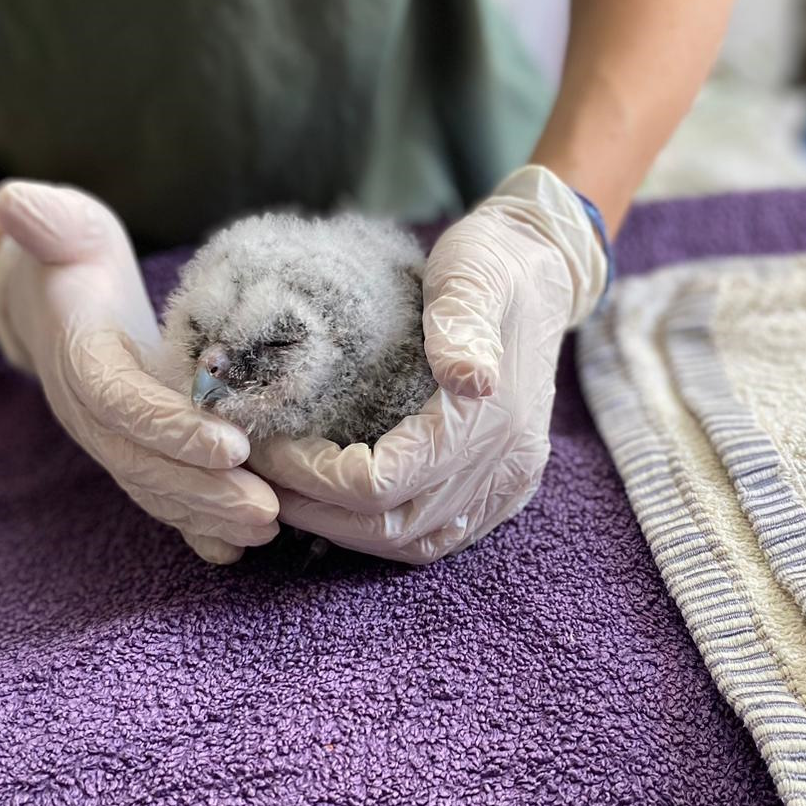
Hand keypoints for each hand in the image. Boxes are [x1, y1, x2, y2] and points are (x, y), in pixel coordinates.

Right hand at [0, 180, 278, 563]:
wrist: (50, 300)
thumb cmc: (72, 258)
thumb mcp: (66, 227)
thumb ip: (50, 218)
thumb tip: (15, 201)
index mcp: (78, 358)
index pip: (119, 403)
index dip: (170, 428)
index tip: (231, 446)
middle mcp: (90, 411)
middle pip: (141, 462)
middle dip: (203, 491)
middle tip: (266, 509)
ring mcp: (110, 439)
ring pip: (153, 488)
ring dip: (208, 514)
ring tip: (269, 526)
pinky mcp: (133, 452)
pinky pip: (160, 497)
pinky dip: (195, 528)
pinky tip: (235, 551)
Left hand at [250, 166, 610, 563]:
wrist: (545, 267)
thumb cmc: (494, 263)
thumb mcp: (472, 271)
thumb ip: (464, 320)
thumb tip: (469, 376)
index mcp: (489, 418)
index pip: (382, 484)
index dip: (313, 477)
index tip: (269, 443)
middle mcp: (505, 464)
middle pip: (394, 528)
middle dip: (317, 511)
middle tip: (260, 479)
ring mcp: (511, 482)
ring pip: (417, 543)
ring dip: (348, 531)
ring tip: (294, 495)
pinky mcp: (507, 486)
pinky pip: (442, 535)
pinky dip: (387, 531)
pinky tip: (346, 505)